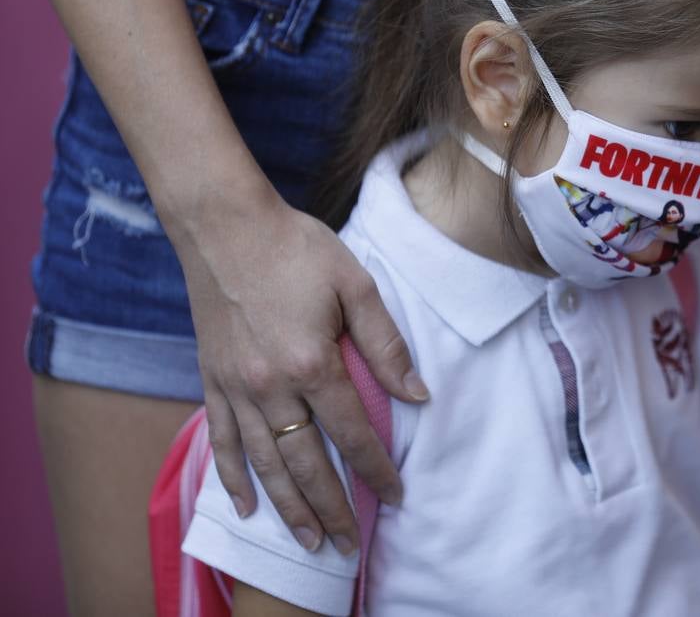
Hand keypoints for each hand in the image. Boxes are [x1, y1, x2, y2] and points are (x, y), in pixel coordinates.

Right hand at [170, 187, 428, 554]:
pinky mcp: (211, 379)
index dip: (376, 470)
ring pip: (264, 462)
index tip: (395, 496)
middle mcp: (270, 385)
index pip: (353, 432)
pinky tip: (247, 506)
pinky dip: (233, 477)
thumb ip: (386, 344)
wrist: (224, 225)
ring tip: (307, 540)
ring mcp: (235, 386)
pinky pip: (222, 440)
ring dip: (287, 506)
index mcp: (312, 362)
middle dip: (331, 508)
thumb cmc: (296, 247)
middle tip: (348, 544)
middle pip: (306, 462)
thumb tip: (417, 394)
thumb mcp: (356, 284)